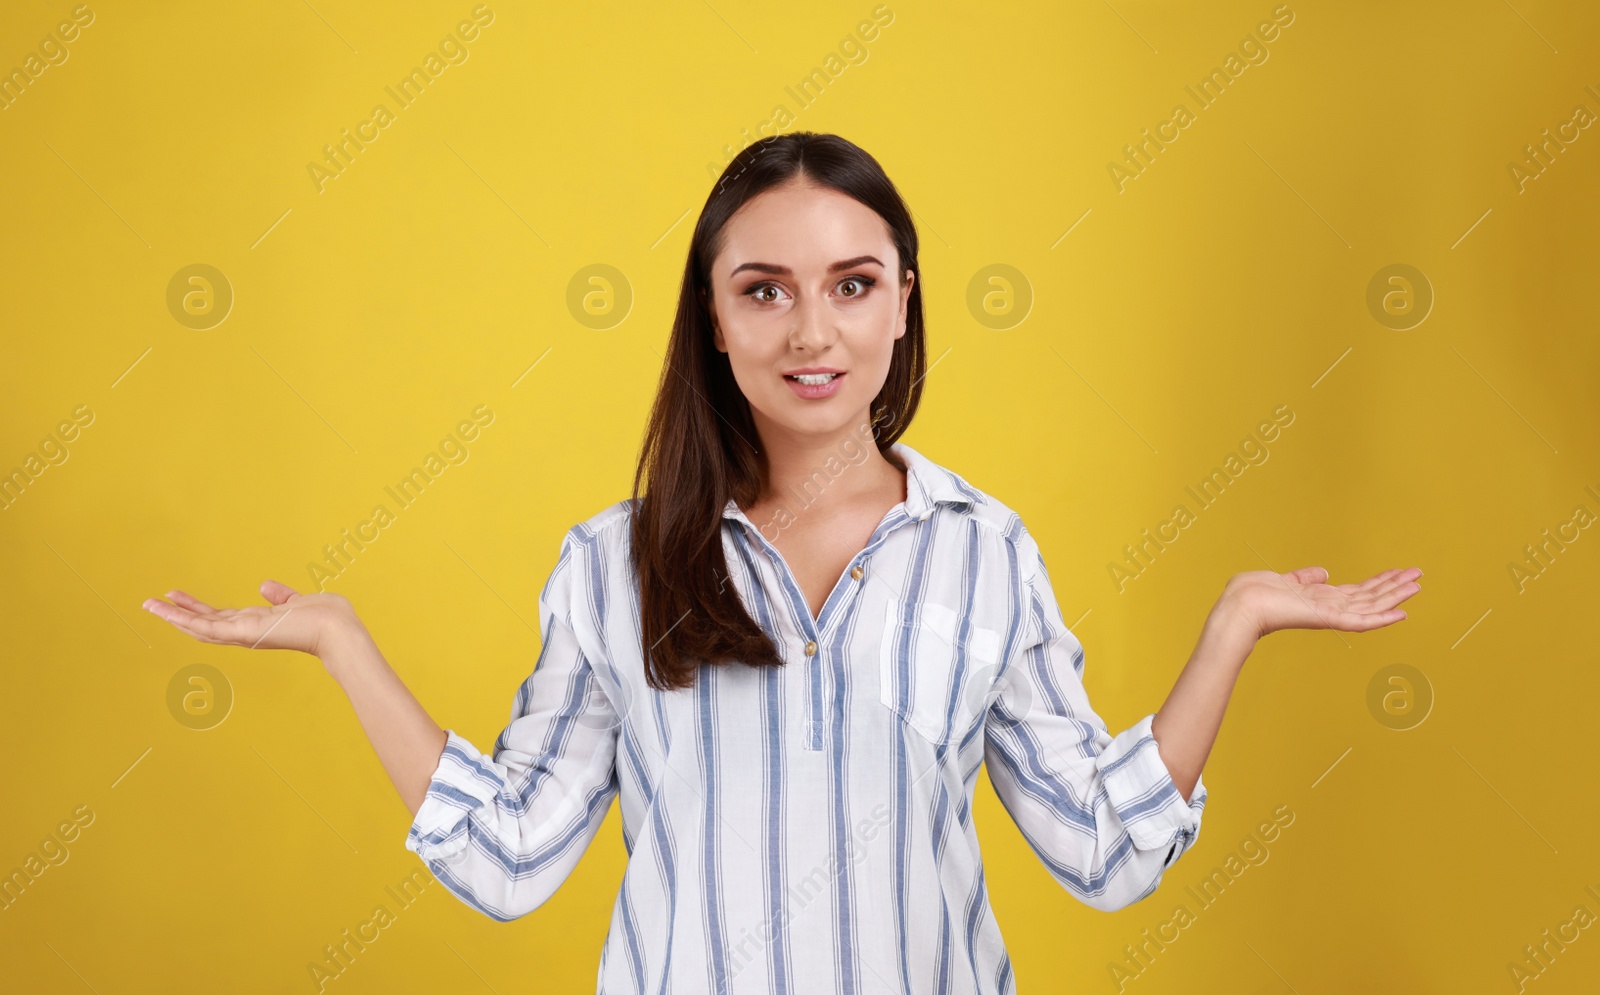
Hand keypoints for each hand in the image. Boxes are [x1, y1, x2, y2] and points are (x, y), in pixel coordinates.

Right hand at [142, 580, 363, 657]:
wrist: (339, 630)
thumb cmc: (328, 618)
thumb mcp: (299, 602)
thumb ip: (281, 596)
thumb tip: (264, 586)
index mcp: (259, 623)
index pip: (222, 617)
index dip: (199, 609)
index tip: (179, 598)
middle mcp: (248, 631)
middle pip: (205, 623)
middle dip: (178, 613)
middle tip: (152, 602)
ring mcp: (244, 634)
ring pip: (199, 627)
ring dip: (172, 615)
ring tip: (148, 604)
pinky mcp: (244, 633)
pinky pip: (207, 627)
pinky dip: (184, 619)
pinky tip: (166, 611)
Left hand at [1220, 566, 1421, 640]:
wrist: (1239, 606)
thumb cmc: (1252, 594)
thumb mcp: (1284, 579)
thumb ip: (1305, 578)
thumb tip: (1323, 573)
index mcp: (1319, 598)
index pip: (1357, 591)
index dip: (1379, 582)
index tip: (1398, 572)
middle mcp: (1328, 607)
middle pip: (1369, 597)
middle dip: (1394, 586)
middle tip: (1419, 575)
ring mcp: (1329, 615)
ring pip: (1371, 607)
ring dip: (1395, 596)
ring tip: (1417, 586)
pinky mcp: (1327, 619)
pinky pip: (1360, 621)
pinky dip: (1382, 618)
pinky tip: (1401, 612)